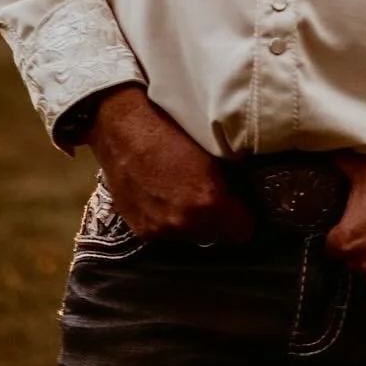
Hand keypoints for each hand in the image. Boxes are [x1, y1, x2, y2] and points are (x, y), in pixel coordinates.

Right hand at [87, 85, 253, 243]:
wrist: (123, 131)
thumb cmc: (170, 129)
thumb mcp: (209, 150)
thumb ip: (228, 178)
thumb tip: (241, 189)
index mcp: (208, 201)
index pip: (242, 231)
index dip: (242, 218)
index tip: (240, 206)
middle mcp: (186, 223)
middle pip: (216, 236)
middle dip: (217, 220)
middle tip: (213, 197)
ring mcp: (161, 230)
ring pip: (191, 236)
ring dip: (192, 222)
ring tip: (185, 195)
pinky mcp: (141, 231)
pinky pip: (167, 233)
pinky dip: (169, 220)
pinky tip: (164, 198)